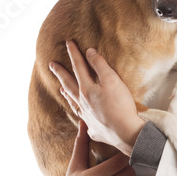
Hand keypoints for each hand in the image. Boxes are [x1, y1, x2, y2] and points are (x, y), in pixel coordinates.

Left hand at [49, 39, 144, 154]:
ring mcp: (87, 117)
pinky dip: (81, 117)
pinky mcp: (95, 129)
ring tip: (60, 89)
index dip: (73, 53)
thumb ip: (100, 65)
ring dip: (66, 94)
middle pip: (68, 85)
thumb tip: (89, 52)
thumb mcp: (112, 80)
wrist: (125, 133)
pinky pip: (85, 122)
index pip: (78, 67)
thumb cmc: (121, 105)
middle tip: (51, 64)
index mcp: (87, 89)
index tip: (68, 42)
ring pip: (73, 103)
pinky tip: (82, 118)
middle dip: (60, 73)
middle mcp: (83, 103)